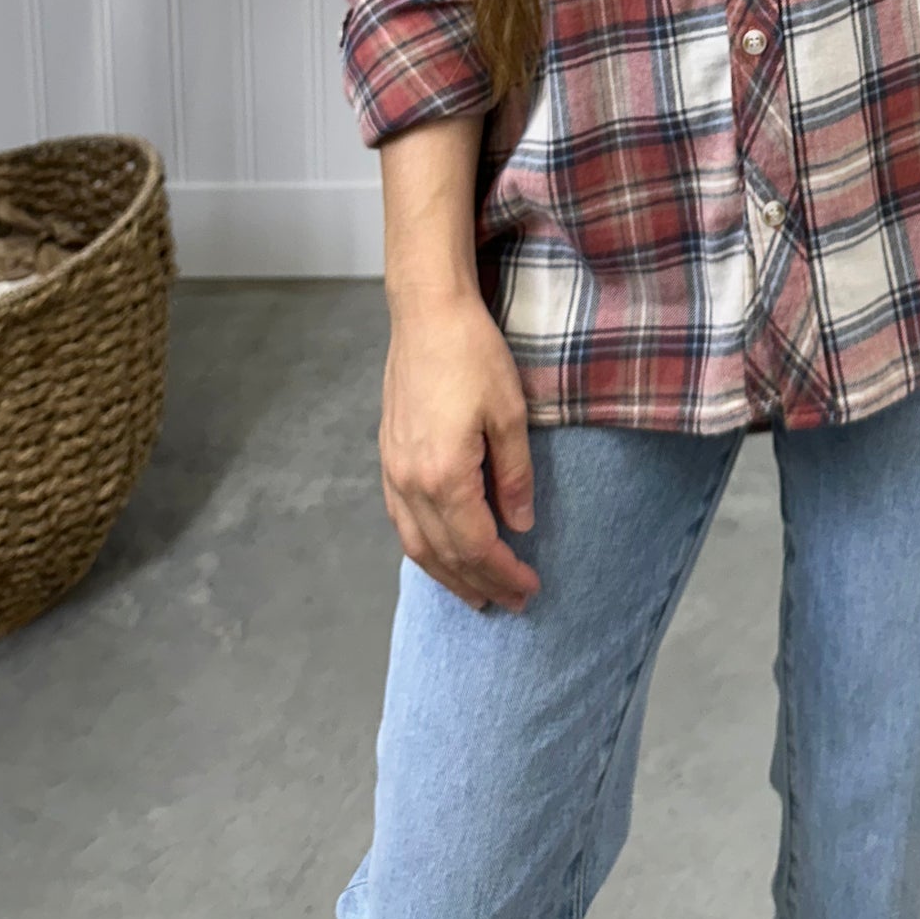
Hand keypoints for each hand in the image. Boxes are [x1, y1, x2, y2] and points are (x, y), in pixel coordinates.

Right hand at [379, 288, 540, 614]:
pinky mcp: (389, 458)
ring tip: (476, 594)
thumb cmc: (473, 354)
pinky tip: (441, 553)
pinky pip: (402, 522)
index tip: (531, 589)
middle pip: (446, 555)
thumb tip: (520, 524)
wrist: (426, 314)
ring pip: (417, 545)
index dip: (505, 573)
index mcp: (444, 476)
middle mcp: (411, 483)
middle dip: (480, 585)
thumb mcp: (510, 412)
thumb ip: (515, 475)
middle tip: (512, 604)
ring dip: (448, 576)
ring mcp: (394, 472)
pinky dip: (424, 548)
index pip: (478, 546)